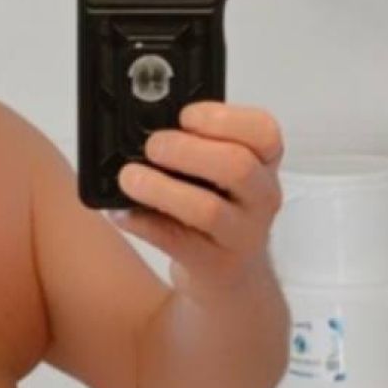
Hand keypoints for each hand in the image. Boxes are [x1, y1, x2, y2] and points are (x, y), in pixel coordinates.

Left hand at [107, 102, 285, 300]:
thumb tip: (141, 127)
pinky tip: (123, 213)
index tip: (184, 115)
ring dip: (161, 189)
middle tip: (152, 146)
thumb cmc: (219, 204)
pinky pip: (177, 242)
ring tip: (130, 178)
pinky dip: (143, 224)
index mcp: (264, 162)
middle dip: (186, 150)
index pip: (263, 132)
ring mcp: (242, 234)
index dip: (221, 118)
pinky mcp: (215, 264)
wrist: (234, 272)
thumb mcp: (222, 168)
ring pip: (208, 210)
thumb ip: (196, 143)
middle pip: (237, 166)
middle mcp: (261, 197)